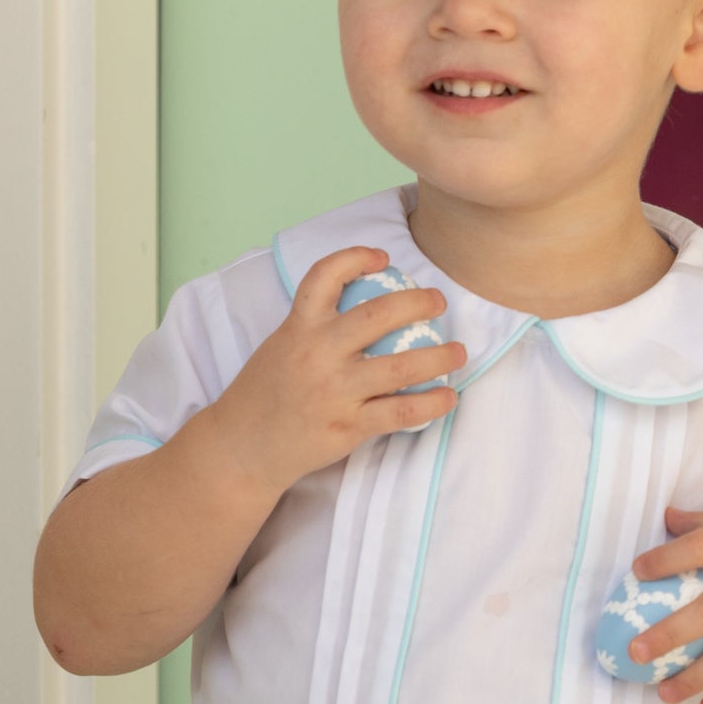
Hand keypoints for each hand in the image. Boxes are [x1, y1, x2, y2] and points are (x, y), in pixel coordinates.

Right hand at [202, 246, 466, 496]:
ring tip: (458, 351)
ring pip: (400, 367)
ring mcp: (334, 391)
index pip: (325, 276)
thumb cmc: (268, 392)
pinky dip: (432, 403)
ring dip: (439, 356)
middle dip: (418, 302)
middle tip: (438, 302)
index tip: (382, 257)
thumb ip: (316, 327)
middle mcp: (317, 353)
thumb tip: (364, 308)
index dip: (356, 257)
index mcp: (298, 327)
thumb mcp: (281, 345)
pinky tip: (448, 397)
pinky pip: (401, 412)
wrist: (244, 445)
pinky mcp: (348, 426)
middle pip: (377, 315)